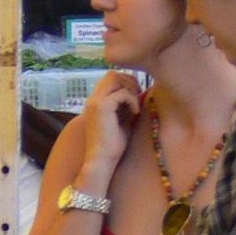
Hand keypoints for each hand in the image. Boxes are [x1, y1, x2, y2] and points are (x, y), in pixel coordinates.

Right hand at [75, 71, 143, 185]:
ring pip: (116, 78)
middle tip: (138, 97)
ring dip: (130, 89)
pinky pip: (122, 93)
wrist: (102, 160)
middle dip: (129, 81)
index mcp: (96, 102)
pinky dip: (132, 100)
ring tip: (135, 105)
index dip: (126, 81)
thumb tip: (142, 90)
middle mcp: (93, 99)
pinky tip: (135, 113)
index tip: (136, 96)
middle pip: (112, 74)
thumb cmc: (113, 144)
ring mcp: (95, 102)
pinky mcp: (101, 107)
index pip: (111, 78)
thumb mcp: (123, 118)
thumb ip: (128, 104)